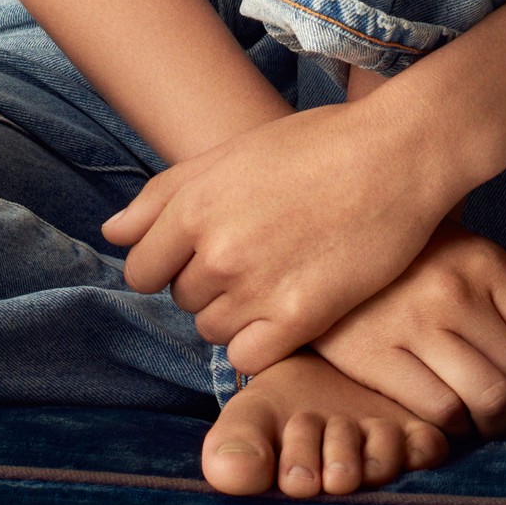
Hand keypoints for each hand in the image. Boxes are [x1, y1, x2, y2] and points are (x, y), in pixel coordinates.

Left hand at [100, 94, 461, 377]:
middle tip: (250, 254)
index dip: (164, 264)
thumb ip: (163, 195)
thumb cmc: (313, 146)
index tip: (197, 253)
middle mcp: (217, 250)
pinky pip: (247, 358)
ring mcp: (257, 287)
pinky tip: (283, 311)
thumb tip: (111, 233)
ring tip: (271, 277)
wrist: (394, 157)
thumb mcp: (229, 155)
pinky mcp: (299, 319)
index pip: (140, 268)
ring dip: (232, 313)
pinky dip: (258, 343)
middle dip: (203, 283)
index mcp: (194, 204)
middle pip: (180, 299)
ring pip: (212, 330)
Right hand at [312, 222, 505, 439]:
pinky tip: (450, 415)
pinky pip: (439, 412)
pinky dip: (455, 426)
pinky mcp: (372, 351)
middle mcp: (456, 290)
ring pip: (488, 404)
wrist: (324, 234)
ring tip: (489, 421)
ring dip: (497, 426)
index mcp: (489, 262)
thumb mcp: (467, 251)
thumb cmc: (413, 256)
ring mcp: (412, 321)